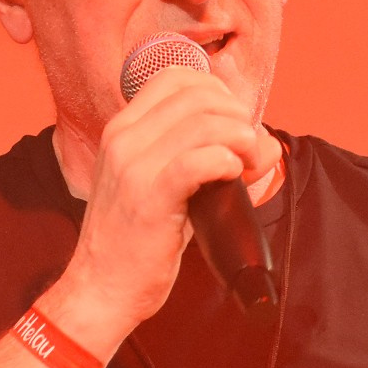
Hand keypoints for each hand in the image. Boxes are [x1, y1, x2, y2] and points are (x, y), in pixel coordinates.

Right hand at [46, 65, 279, 344]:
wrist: (101, 289)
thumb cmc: (137, 242)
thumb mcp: (159, 185)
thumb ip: (203, 158)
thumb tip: (266, 144)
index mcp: (122, 128)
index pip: (176, 77)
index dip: (218, 93)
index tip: (233, 124)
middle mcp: (123, 137)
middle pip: (198, 94)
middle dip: (238, 116)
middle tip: (250, 152)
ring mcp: (133, 165)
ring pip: (206, 122)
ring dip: (242, 141)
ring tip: (247, 168)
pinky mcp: (149, 196)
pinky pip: (200, 160)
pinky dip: (227, 163)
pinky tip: (231, 180)